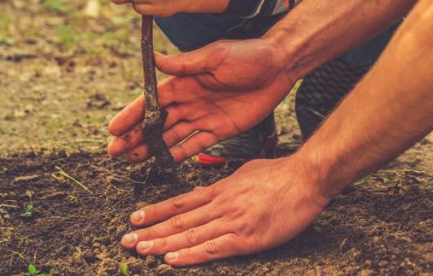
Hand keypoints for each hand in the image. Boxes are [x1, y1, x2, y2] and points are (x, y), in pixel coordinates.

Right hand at [107, 39, 295, 162]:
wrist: (278, 67)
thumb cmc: (248, 56)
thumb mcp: (216, 56)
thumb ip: (186, 64)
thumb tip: (154, 59)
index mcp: (185, 81)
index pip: (152, 100)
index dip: (132, 114)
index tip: (114, 128)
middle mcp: (190, 100)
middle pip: (157, 122)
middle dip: (135, 136)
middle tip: (115, 152)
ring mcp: (203, 116)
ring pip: (171, 136)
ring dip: (151, 147)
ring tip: (131, 160)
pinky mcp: (220, 130)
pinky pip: (195, 145)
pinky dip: (178, 154)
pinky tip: (161, 163)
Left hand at [120, 155, 329, 265]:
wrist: (306, 178)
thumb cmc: (281, 175)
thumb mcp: (245, 173)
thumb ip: (224, 185)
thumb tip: (205, 192)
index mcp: (221, 190)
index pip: (181, 203)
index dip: (156, 211)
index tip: (135, 218)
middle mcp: (221, 204)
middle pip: (179, 221)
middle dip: (150, 231)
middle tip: (126, 240)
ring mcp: (232, 221)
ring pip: (190, 235)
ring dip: (162, 244)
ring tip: (140, 250)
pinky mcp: (246, 237)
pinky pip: (213, 248)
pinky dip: (190, 255)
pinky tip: (172, 260)